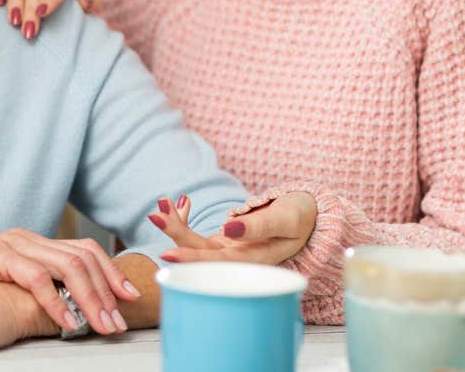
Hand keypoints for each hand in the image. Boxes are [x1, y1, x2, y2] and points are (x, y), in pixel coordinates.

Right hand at [0, 229, 137, 334]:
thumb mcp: (9, 291)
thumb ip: (39, 293)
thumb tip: (77, 312)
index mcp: (35, 244)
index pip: (85, 251)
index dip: (111, 273)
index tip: (130, 298)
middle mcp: (28, 238)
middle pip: (83, 258)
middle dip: (107, 290)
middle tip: (119, 321)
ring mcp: (13, 243)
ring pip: (67, 266)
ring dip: (89, 298)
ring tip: (100, 325)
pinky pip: (36, 277)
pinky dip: (56, 300)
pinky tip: (66, 321)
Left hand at [147, 192, 317, 265]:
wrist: (308, 214)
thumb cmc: (302, 215)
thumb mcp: (286, 218)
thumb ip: (258, 225)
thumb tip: (228, 229)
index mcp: (254, 259)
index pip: (217, 262)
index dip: (192, 259)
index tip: (168, 253)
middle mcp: (238, 259)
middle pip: (200, 252)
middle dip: (176, 233)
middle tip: (156, 214)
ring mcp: (230, 250)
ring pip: (195, 243)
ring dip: (177, 224)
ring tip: (162, 203)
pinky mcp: (225, 240)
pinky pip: (199, 234)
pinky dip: (187, 219)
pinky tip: (180, 201)